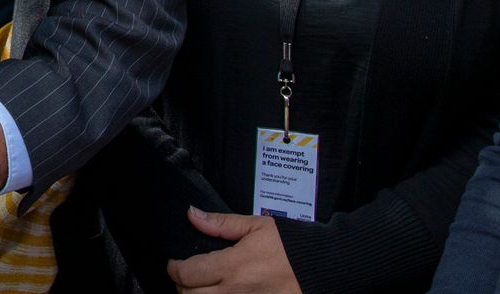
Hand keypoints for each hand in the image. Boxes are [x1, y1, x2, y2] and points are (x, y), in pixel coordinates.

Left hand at [168, 207, 302, 293]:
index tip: (175, 264)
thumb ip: (221, 223)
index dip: (174, 268)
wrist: (325, 268)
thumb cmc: (293, 247)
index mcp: (233, 266)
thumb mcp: (257, 226)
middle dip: (182, 287)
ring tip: (202, 289)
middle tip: (187, 278)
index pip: (186, 274)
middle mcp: (236, 292)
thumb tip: (192, 214)